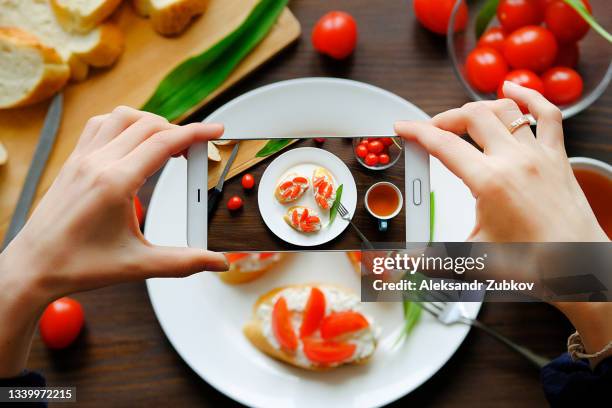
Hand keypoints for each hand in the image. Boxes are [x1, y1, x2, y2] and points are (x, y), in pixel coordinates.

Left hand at [0, 106, 227, 375]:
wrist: (34, 267)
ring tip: (167, 142)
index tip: (216, 130)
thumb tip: (218, 262)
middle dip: (179, 131)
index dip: (196, 133)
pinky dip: (123, 123)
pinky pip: (100, 125)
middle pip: (148, 125)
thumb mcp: (139, 265)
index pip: (164, 143)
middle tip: (197, 149)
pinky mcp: (73, 161)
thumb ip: (184, 262)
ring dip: (150, 122)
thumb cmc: (77, 265)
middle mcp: (97, 163)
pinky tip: (132, 141)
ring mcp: (82, 159)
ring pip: (122, 117)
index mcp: (115, 183)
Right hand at [395, 82, 610, 366]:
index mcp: (490, 182)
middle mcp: (514, 160)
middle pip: (472, 117)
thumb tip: (410, 262)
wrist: (579, 265)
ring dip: (479, 108)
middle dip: (444, 119)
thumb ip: (437, 254)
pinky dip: (529, 97)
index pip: (444, 145)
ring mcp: (539, 154)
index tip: (403, 127)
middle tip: (432, 131)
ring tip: (464, 117)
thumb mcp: (476, 254)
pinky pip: (546, 114)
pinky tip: (514, 90)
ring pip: (504, 109)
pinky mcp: (557, 156)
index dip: (417, 132)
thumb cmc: (534, 263)